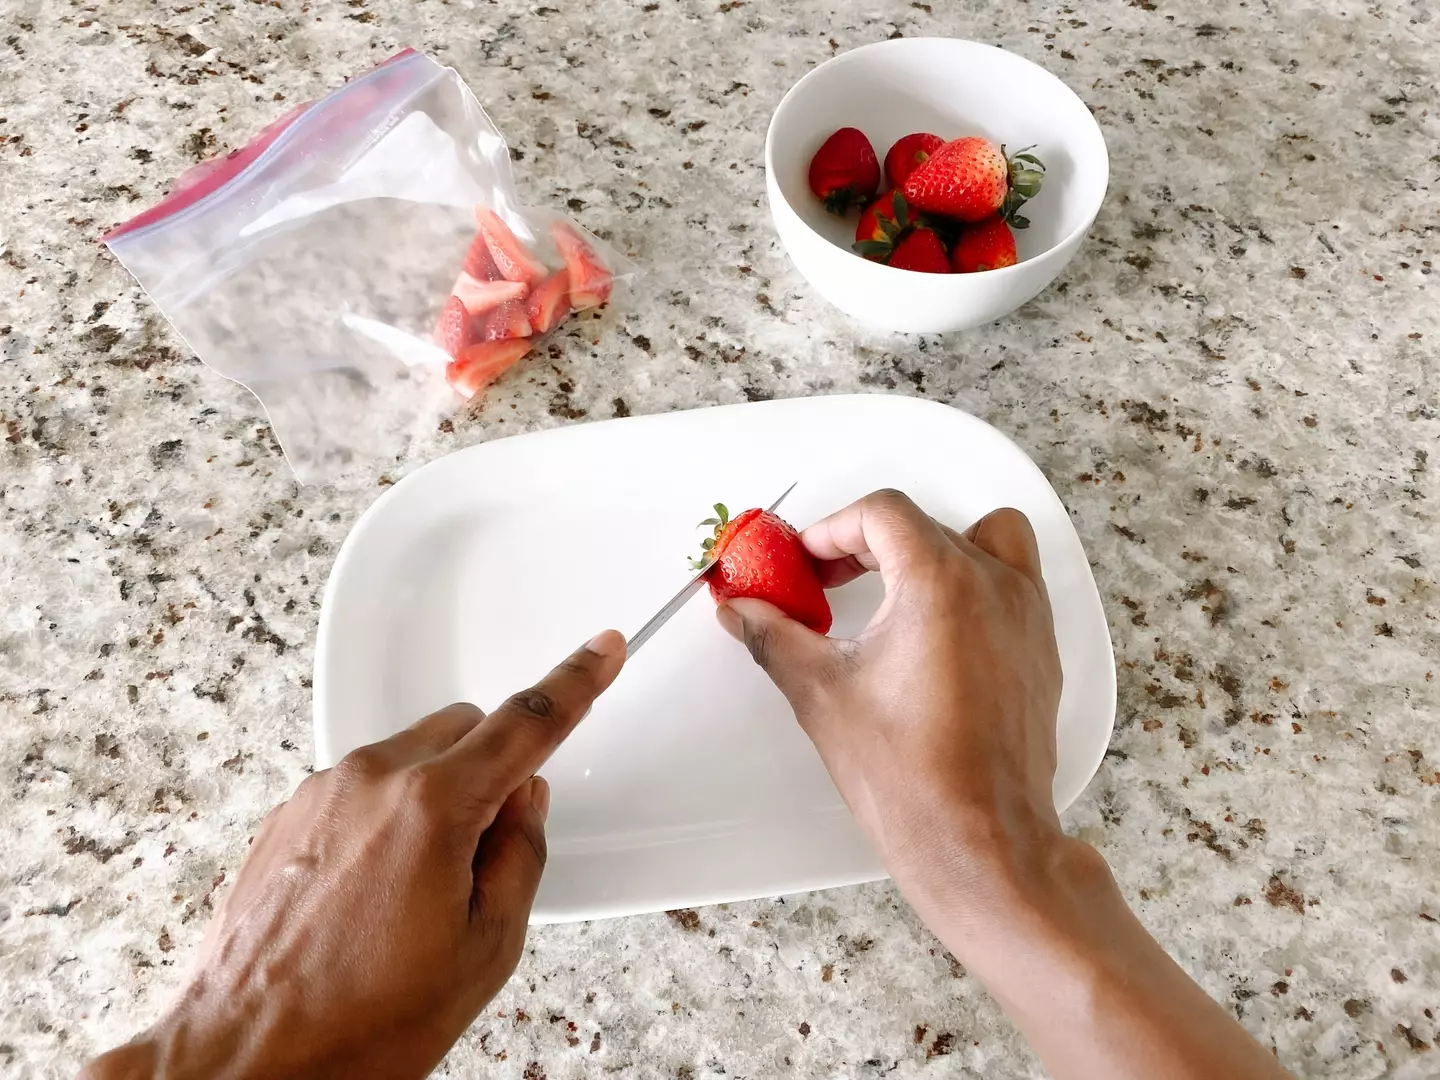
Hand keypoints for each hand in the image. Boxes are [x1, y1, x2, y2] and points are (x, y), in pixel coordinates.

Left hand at [80, 631, 626, 1079]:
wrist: (250, 1060)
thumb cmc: (361, 1021)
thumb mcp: (485, 948)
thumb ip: (521, 853)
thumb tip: (524, 799)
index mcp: (432, 808)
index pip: (525, 724)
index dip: (574, 682)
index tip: (601, 651)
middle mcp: (372, 781)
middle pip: (464, 729)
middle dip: (491, 768)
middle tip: (485, 854)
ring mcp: (322, 793)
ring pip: (411, 754)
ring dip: (436, 793)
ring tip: (416, 890)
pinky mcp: (288, 814)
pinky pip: (363, 782)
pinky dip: (388, 811)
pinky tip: (374, 889)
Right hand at [716, 490, 1064, 937]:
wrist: (979, 840)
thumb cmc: (914, 777)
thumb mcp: (822, 693)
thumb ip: (775, 637)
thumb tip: (745, 613)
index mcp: (940, 582)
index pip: (882, 513)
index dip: (833, 529)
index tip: (807, 560)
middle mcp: (994, 587)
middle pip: (926, 525)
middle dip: (868, 544)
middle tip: (830, 581)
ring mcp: (1027, 619)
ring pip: (988, 540)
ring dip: (934, 552)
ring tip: (892, 592)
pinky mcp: (1041, 652)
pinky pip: (1013, 586)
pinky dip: (972, 588)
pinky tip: (933, 632)